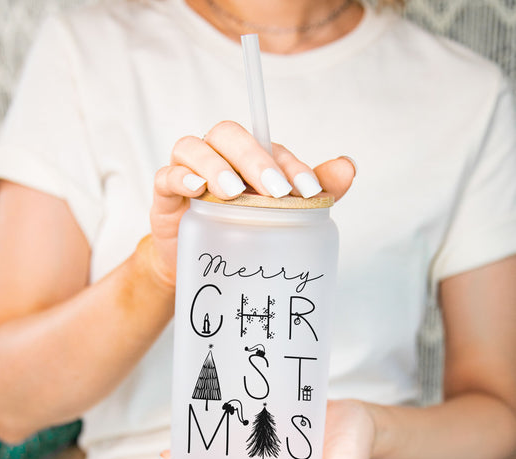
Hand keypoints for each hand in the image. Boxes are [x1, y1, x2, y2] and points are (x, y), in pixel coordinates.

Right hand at [147, 120, 355, 287]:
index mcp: (248, 158)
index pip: (269, 146)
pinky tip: (196, 189)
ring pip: (194, 147)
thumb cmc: (245, 232)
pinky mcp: (166, 194)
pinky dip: (180, 176)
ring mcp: (188, 171)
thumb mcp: (283, 216)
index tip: (309, 191)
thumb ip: (315, 194)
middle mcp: (218, 156)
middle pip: (230, 135)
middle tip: (276, 191)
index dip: (290, 163)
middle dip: (255, 158)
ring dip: (216, 166)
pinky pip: (166, 174)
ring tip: (234, 192)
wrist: (207, 266)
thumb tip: (350, 167)